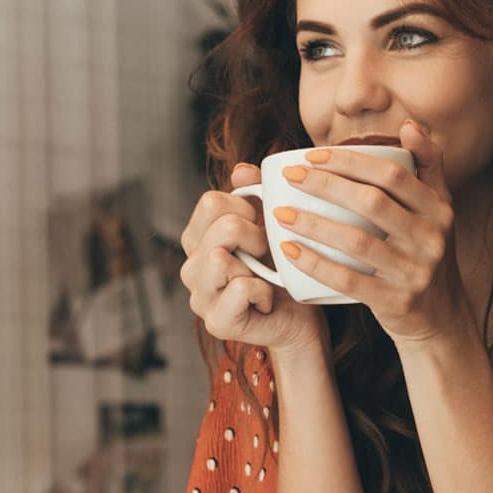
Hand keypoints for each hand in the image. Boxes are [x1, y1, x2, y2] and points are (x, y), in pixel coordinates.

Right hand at [180, 163, 326, 352]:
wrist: (302, 319)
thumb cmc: (284, 271)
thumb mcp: (270, 226)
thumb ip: (254, 195)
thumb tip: (243, 171)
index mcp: (198, 239)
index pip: (211, 202)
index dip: (246, 210)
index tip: (262, 228)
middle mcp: (191, 267)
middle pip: (221, 227)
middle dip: (257, 237)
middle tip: (268, 257)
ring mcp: (200, 297)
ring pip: (220, 258)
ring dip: (257, 266)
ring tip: (265, 278)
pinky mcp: (216, 322)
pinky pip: (239, 288)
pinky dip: (263, 292)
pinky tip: (266, 301)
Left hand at [273, 120, 470, 343]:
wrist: (442, 318)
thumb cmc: (426, 255)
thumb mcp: (438, 211)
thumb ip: (427, 166)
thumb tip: (408, 125)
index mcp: (439, 209)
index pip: (392, 174)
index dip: (350, 160)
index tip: (312, 155)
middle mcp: (432, 238)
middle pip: (372, 202)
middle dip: (325, 185)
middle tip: (290, 177)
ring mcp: (416, 272)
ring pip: (358, 241)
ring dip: (314, 224)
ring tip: (280, 212)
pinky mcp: (398, 302)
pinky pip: (350, 281)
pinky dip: (317, 264)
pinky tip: (290, 251)